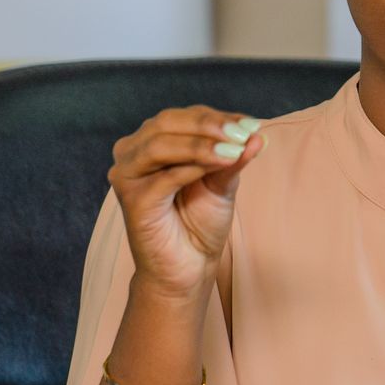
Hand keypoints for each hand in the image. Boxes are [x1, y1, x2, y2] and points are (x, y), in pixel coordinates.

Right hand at [108, 106, 264, 304]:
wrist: (188, 268)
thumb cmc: (200, 224)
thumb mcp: (221, 183)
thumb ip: (233, 158)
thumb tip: (255, 134)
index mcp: (152, 142)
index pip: (184, 116)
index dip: (218, 117)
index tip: (251, 124)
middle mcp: (133, 153)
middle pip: (167, 122)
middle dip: (208, 126)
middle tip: (242, 134)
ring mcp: (128, 176)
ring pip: (160, 145)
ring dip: (200, 144)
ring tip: (233, 150)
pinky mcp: (131, 200)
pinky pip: (163, 177)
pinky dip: (192, 168)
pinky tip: (218, 165)